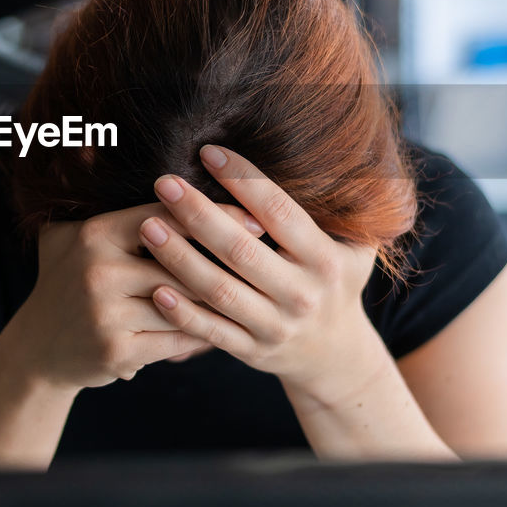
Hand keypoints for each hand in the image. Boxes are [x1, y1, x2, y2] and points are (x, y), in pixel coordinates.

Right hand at [8, 200, 265, 391]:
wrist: (37, 351)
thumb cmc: (61, 281)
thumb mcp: (60, 233)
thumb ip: (76, 188)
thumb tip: (84, 142)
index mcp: (94, 234)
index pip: (166, 217)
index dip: (214, 216)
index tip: (254, 218)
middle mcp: (98, 271)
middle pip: (181, 261)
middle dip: (227, 259)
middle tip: (268, 255)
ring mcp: (107, 314)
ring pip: (183, 302)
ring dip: (220, 300)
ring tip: (259, 291)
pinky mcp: (117, 352)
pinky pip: (176, 338)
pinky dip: (202, 334)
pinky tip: (228, 328)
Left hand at [139, 145, 383, 399]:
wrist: (336, 355)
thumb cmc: (336, 281)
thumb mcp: (357, 246)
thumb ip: (350, 206)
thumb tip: (342, 151)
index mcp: (325, 261)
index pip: (279, 212)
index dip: (243, 180)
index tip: (208, 153)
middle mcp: (301, 295)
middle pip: (241, 250)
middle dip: (199, 214)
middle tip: (164, 183)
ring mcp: (275, 327)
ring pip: (219, 290)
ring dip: (179, 258)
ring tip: (149, 226)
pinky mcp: (251, 351)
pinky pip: (211, 332)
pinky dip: (183, 313)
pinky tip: (155, 287)